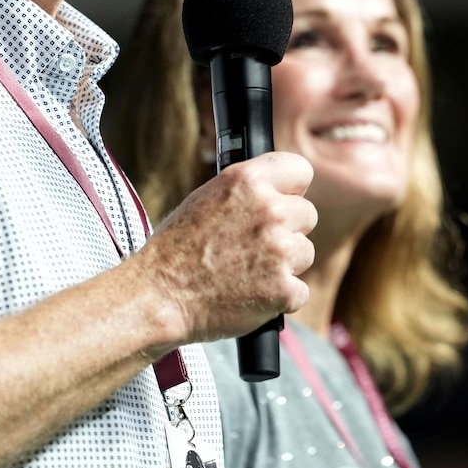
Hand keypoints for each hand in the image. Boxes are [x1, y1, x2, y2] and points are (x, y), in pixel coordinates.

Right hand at [136, 151, 315, 345]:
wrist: (160, 295)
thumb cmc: (176, 250)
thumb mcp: (206, 198)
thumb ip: (247, 191)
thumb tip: (276, 191)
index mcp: (247, 181)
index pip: (300, 170)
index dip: (291, 189)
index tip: (285, 200)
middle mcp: (269, 211)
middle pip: (307, 215)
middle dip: (288, 230)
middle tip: (255, 246)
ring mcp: (280, 251)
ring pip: (305, 253)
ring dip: (285, 264)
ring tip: (247, 272)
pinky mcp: (284, 289)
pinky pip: (299, 291)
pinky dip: (280, 298)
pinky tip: (251, 295)